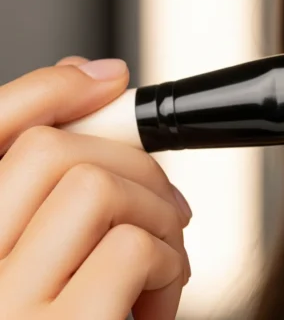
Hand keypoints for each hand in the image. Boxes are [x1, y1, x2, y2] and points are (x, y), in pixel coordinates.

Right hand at [0, 57, 190, 319]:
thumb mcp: (46, 266)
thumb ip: (49, 194)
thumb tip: (98, 82)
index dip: (45, 92)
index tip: (108, 82)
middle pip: (52, 154)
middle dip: (135, 166)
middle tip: (165, 211)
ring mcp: (4, 304)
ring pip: (99, 188)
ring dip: (159, 220)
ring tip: (161, 270)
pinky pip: (136, 248)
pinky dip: (171, 269)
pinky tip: (156, 309)